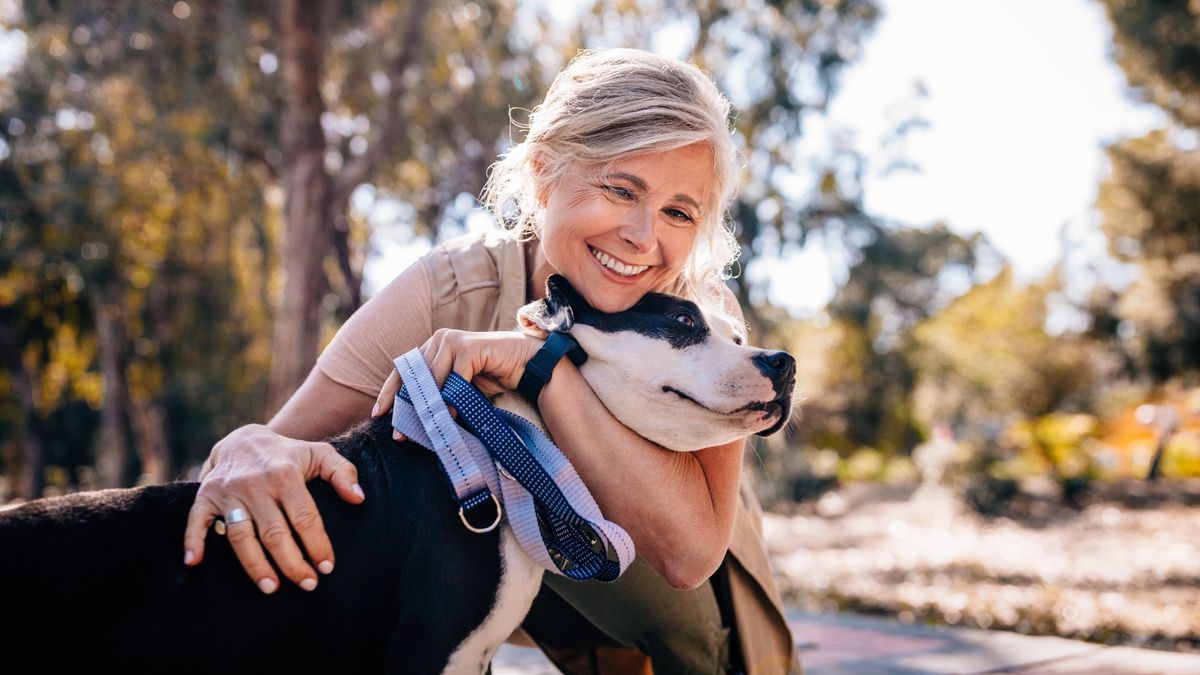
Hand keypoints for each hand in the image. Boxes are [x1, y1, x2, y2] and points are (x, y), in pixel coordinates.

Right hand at [182, 424, 365, 593]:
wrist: (244, 439)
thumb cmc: (288, 455)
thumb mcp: (320, 454)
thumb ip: (343, 472)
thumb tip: (358, 499)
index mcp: (286, 474)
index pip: (304, 516)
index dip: (316, 544)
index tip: (327, 566)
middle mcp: (256, 484)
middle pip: (274, 532)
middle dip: (292, 563)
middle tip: (307, 584)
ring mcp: (228, 491)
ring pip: (241, 535)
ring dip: (255, 565)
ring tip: (271, 588)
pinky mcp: (205, 496)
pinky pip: (196, 521)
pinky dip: (192, 541)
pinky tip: (194, 562)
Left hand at [371, 329, 543, 434]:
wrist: (526, 364)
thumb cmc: (492, 376)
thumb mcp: (458, 389)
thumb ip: (437, 396)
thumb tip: (411, 422)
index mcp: (432, 346)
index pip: (404, 370)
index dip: (390, 392)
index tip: (379, 414)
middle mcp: (439, 339)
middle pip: (414, 376)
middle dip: (407, 407)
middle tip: (400, 433)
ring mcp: (453, 340)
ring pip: (432, 378)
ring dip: (428, 407)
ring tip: (424, 430)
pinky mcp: (469, 347)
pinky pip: (454, 378)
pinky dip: (451, 400)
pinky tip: (450, 417)